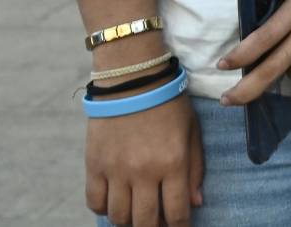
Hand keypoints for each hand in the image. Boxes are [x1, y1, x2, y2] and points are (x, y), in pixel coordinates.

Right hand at [86, 91, 202, 226]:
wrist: (133, 79)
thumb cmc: (169, 104)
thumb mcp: (192, 132)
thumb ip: (195, 169)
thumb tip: (195, 202)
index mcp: (173, 163)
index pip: (176, 212)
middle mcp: (144, 171)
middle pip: (145, 221)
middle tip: (158, 222)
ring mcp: (116, 170)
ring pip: (119, 217)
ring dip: (129, 221)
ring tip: (137, 212)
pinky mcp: (94, 165)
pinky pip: (95, 202)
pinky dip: (104, 209)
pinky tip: (115, 202)